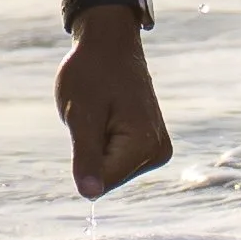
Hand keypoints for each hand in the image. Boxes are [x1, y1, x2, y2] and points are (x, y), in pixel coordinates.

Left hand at [55, 12, 171, 198]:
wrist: (110, 44)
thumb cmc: (91, 73)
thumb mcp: (81, 114)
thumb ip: (86, 157)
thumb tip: (89, 195)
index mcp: (145, 145)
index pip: (102, 181)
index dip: (82, 157)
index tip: (88, 121)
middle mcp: (159, 152)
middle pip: (108, 178)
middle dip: (91, 152)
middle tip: (94, 115)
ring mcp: (158, 150)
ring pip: (111, 171)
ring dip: (96, 147)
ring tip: (102, 113)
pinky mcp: (151, 146)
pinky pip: (117, 160)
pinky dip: (103, 143)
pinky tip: (108, 117)